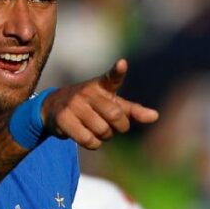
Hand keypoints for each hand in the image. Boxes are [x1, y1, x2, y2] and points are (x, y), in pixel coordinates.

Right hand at [41, 59, 158, 149]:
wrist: (54, 107)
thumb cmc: (91, 106)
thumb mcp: (112, 104)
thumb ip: (133, 110)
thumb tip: (156, 116)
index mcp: (101, 85)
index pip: (112, 77)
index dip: (118, 71)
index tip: (122, 64)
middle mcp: (87, 91)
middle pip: (115, 116)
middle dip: (119, 127)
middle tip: (113, 126)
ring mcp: (74, 104)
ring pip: (102, 130)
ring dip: (105, 137)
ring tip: (96, 129)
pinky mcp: (63, 118)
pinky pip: (88, 140)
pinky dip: (93, 144)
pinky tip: (87, 136)